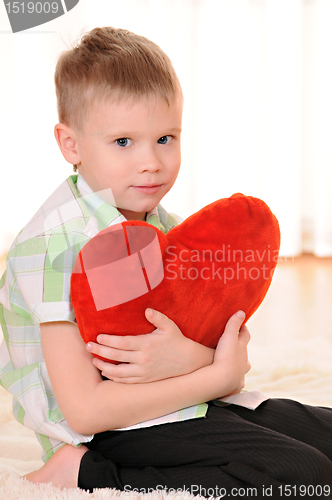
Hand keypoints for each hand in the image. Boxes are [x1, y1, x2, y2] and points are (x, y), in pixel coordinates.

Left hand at [86, 308, 214, 383]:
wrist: (188, 361)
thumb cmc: (176, 340)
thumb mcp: (169, 326)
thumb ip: (157, 317)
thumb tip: (146, 309)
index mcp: (147, 345)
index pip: (123, 343)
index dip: (108, 341)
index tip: (98, 337)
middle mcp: (143, 359)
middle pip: (116, 356)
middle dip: (100, 351)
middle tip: (88, 346)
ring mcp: (143, 372)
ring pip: (118, 372)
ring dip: (104, 366)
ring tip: (94, 360)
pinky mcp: (144, 379)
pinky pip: (125, 380)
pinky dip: (113, 377)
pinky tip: (106, 371)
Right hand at [212, 311, 250, 395]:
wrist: (223, 378)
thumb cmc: (226, 355)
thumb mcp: (229, 336)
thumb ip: (234, 323)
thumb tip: (242, 312)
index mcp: (242, 348)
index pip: (246, 335)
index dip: (243, 329)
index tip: (241, 324)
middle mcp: (244, 360)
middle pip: (245, 353)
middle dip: (241, 348)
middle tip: (235, 344)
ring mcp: (241, 373)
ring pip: (243, 367)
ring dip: (240, 364)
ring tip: (234, 363)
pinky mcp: (235, 384)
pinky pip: (238, 382)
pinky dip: (236, 380)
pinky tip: (233, 381)